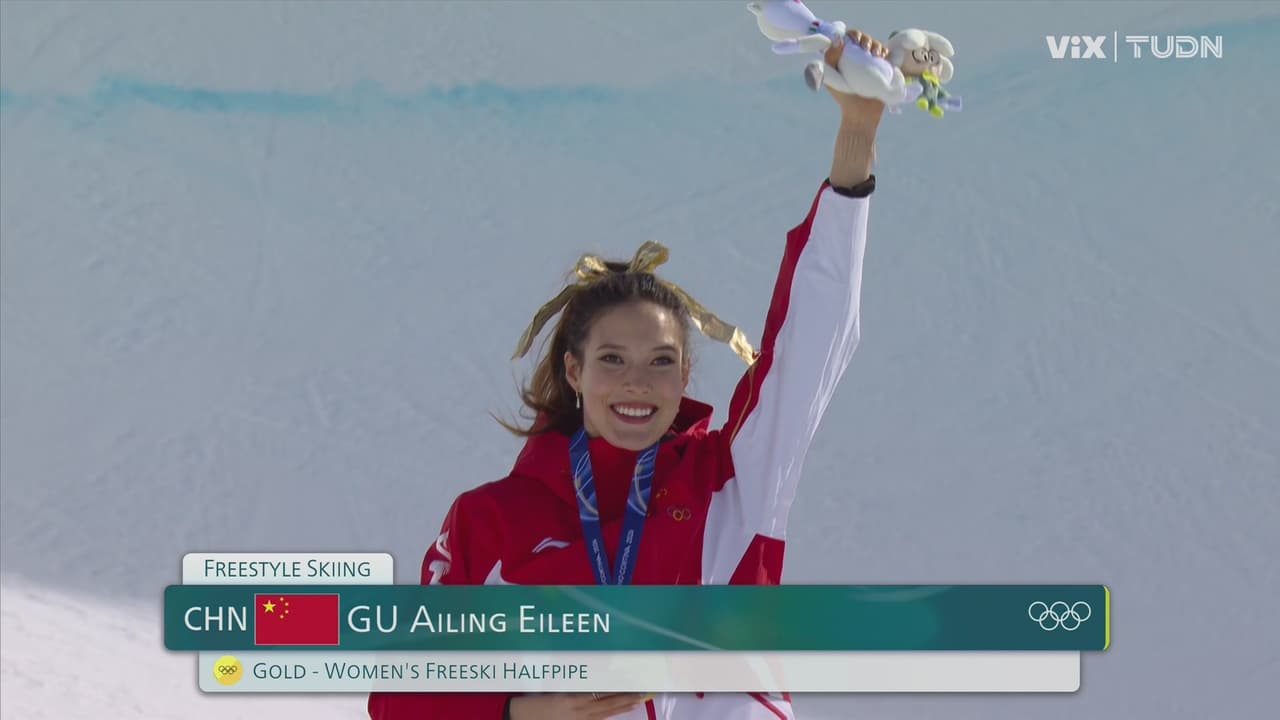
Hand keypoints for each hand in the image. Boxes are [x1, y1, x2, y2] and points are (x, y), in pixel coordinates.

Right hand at [508, 693, 646, 719]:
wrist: (519, 716)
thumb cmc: (534, 700)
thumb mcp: (555, 689)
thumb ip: (575, 686)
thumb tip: (594, 679)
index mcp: (573, 699)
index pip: (602, 693)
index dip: (618, 690)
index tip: (631, 684)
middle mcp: (577, 711)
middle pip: (607, 705)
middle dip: (626, 700)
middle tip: (642, 695)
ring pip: (603, 714)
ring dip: (620, 708)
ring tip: (635, 703)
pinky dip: (606, 717)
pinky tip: (614, 715)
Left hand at [823, 28, 890, 115]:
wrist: (861, 113)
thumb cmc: (844, 96)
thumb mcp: (832, 77)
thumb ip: (831, 59)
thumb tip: (838, 40)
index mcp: (843, 57)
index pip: (848, 37)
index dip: (852, 35)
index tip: (855, 41)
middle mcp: (856, 57)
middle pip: (863, 38)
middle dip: (865, 38)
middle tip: (865, 48)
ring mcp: (870, 62)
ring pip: (875, 44)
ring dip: (876, 44)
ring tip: (876, 54)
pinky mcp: (882, 67)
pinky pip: (885, 54)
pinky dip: (884, 51)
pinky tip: (883, 56)